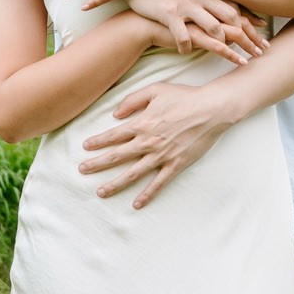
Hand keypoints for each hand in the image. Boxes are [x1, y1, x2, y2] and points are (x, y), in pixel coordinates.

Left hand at [79, 79, 242, 208]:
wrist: (211, 109)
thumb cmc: (184, 97)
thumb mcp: (156, 90)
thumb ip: (133, 100)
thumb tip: (115, 114)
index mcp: (142, 123)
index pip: (114, 135)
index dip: (98, 142)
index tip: (85, 147)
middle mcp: (148, 142)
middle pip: (117, 156)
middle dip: (97, 164)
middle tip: (82, 170)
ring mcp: (161, 155)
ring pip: (133, 173)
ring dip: (115, 184)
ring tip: (101, 192)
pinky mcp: (176, 164)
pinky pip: (158, 183)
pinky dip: (147, 194)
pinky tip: (137, 204)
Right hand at [127, 0, 269, 60]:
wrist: (135, 4)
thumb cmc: (160, 3)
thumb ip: (201, 7)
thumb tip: (217, 19)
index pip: (233, 6)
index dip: (249, 18)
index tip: (264, 28)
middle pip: (231, 18)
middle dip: (249, 35)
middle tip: (263, 50)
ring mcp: (185, 8)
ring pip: (217, 28)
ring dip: (233, 47)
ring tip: (246, 60)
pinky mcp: (171, 18)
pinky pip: (189, 38)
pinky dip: (205, 49)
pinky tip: (218, 59)